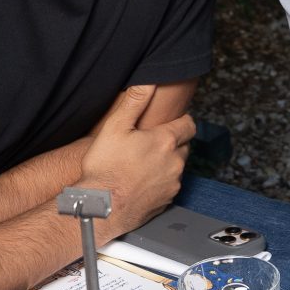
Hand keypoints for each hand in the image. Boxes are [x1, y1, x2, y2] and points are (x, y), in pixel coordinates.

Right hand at [81, 84, 196, 233]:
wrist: (99, 208)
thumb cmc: (105, 168)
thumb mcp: (115, 127)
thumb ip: (135, 102)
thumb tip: (148, 82)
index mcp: (166, 141)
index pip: (189, 124)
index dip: (181, 120)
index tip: (171, 121)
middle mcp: (175, 162)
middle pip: (185, 145)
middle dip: (174, 142)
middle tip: (151, 142)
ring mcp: (173, 183)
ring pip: (178, 167)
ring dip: (167, 162)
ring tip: (144, 163)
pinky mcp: (167, 201)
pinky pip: (170, 186)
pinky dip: (161, 181)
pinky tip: (142, 181)